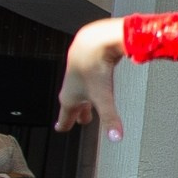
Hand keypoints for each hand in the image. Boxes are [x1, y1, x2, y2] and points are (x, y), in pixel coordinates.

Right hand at [57, 17, 128, 139]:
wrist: (93, 40)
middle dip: (77, 114)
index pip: (64, 117)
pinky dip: (91, 85)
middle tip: (81, 120)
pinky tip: (98, 82)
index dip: (64, 125)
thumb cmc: (93, 67)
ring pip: (81, 91)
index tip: (61, 129)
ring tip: (90, 105)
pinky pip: (88, 78)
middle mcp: (71, 87)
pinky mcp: (87, 63)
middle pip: (73, 105)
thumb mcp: (104, 97)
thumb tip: (116, 137)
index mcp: (70, 98)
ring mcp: (78, 74)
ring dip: (85, 99)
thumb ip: (110, 118)